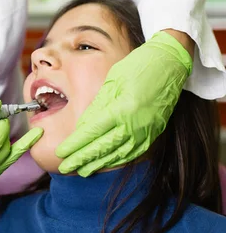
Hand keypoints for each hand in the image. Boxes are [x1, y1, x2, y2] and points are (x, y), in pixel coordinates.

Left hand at [56, 31, 192, 175]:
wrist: (172, 62)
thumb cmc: (140, 65)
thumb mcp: (113, 81)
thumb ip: (98, 106)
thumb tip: (82, 127)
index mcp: (122, 108)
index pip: (92, 132)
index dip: (75, 144)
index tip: (61, 152)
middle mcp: (135, 124)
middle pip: (103, 147)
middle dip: (82, 158)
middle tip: (65, 167)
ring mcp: (147, 131)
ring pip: (119, 154)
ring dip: (99, 164)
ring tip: (82, 170)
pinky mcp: (154, 132)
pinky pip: (134, 152)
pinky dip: (119, 160)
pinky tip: (107, 163)